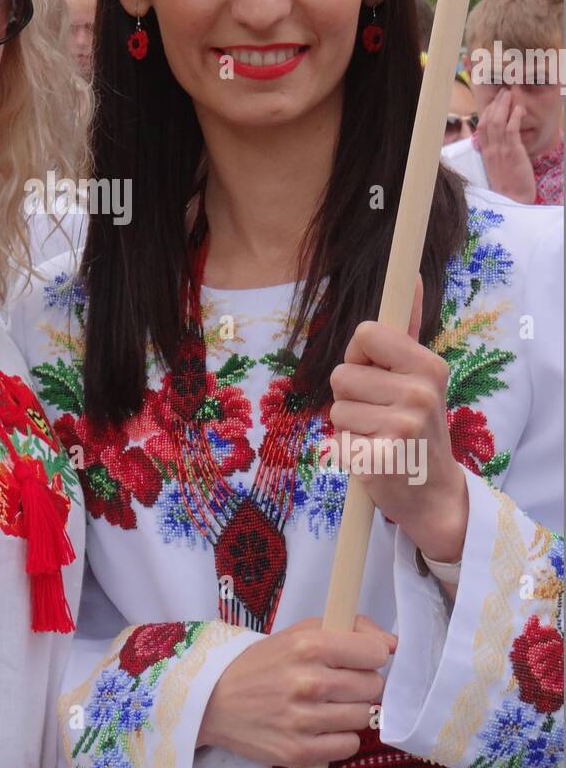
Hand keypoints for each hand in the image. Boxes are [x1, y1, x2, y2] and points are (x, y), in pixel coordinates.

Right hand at [196, 614, 395, 767]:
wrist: (214, 700)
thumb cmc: (262, 664)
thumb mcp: (298, 633)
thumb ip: (348, 629)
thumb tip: (392, 643)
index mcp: (308, 645)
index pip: (375, 653)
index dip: (372, 656)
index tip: (360, 659)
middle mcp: (308, 682)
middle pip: (373, 687)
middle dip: (363, 684)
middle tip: (340, 683)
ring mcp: (304, 720)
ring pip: (364, 717)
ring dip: (351, 711)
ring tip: (328, 705)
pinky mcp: (299, 752)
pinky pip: (349, 746)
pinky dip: (340, 737)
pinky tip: (321, 726)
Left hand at [328, 275, 468, 562]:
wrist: (431, 491)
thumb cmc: (417, 424)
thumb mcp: (420, 374)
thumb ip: (408, 327)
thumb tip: (409, 276)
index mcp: (428, 365)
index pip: (365, 333)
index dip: (360, 355)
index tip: (376, 373)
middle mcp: (420, 393)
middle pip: (342, 374)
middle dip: (351, 395)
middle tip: (379, 413)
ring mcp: (403, 427)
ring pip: (336, 409)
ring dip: (349, 425)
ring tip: (377, 436)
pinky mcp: (381, 459)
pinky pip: (337, 441)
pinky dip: (348, 452)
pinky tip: (374, 458)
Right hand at [476, 89, 535, 201]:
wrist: (513, 200)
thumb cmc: (508, 187)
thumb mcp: (497, 168)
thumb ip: (495, 154)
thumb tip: (497, 143)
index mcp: (485, 153)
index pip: (482, 127)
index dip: (487, 111)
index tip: (494, 102)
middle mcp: (490, 149)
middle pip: (488, 120)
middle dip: (496, 103)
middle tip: (504, 92)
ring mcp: (500, 150)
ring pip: (497, 121)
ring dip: (504, 105)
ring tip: (509, 94)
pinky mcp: (513, 152)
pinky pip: (511, 130)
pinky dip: (514, 117)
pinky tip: (519, 109)